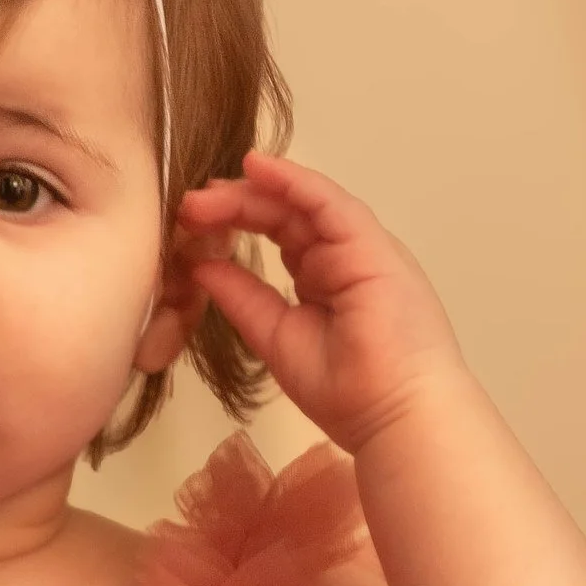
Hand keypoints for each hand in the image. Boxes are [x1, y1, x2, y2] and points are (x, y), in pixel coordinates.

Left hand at [174, 155, 467, 452]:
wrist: (396, 416)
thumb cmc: (350, 394)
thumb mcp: (276, 336)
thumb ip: (243, 298)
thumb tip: (202, 267)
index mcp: (328, 280)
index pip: (280, 236)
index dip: (236, 223)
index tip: (192, 222)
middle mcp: (346, 258)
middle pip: (287, 215)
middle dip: (237, 205)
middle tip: (190, 204)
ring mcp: (362, 249)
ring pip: (304, 204)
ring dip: (255, 192)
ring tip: (210, 190)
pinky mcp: (373, 246)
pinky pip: (328, 203)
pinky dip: (293, 182)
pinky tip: (257, 168)